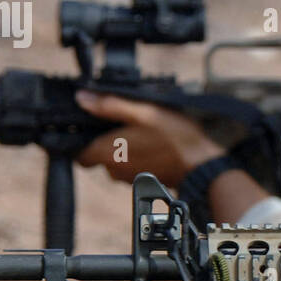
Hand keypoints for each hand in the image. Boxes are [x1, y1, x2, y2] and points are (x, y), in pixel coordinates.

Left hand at [74, 91, 223, 185]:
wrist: (201, 165)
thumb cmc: (174, 138)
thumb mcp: (143, 112)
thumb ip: (110, 105)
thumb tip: (82, 99)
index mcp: (108, 152)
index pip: (79, 155)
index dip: (82, 141)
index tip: (92, 128)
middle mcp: (114, 169)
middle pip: (99, 155)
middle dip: (107, 141)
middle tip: (126, 124)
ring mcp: (129, 178)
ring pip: (116, 161)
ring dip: (124, 149)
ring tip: (143, 133)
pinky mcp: (143, 181)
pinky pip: (131, 167)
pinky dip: (137, 157)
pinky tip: (153, 145)